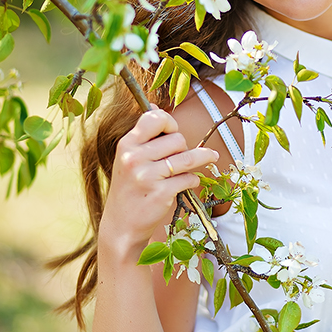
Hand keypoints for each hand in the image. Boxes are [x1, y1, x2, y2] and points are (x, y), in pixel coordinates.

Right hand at [100, 105, 218, 250]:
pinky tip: (186, 184)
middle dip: (183, 148)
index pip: (154, 118)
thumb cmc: (129, 189)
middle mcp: (134, 158)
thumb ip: (143, 135)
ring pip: (188, 157)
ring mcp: (147, 176)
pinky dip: (193, 180)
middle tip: (177, 159)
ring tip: (210, 157)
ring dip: (201, 159)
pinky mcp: (160, 193)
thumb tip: (154, 106)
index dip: (169, 122)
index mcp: (126, 145)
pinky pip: (189, 178)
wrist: (121, 226)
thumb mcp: (128, 158)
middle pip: (177, 139)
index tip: (173, 132)